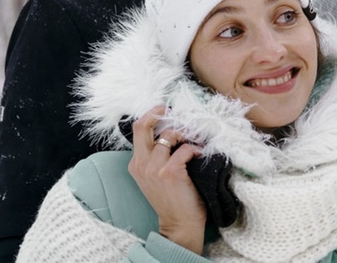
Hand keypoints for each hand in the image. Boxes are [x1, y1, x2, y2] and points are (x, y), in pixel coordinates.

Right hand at [129, 106, 206, 253]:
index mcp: (136, 163)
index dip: (153, 116)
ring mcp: (154, 168)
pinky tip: (200, 155)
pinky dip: (195, 148)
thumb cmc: (173, 199)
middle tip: (174, 112)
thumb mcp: (156, 176)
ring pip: (168, 134)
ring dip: (185, 133)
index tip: (167, 112)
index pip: (138, 130)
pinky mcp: (169, 172)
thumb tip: (171, 131)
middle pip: (142, 126)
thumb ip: (157, 156)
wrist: (179, 224)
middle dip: (158, 112)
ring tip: (195, 140)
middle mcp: (141, 164)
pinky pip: (184, 149)